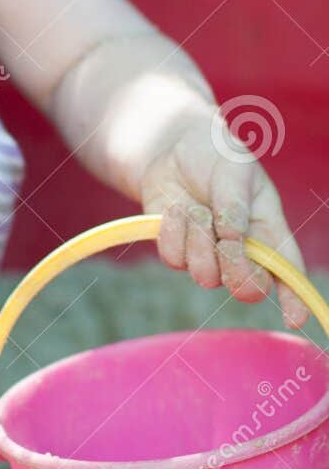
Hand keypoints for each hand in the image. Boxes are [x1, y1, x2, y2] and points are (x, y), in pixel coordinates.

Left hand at [139, 113, 308, 328]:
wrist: (172, 149)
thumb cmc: (215, 156)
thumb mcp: (233, 168)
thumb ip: (236, 203)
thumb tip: (234, 239)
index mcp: (268, 232)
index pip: (288, 273)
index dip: (295, 299)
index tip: (295, 318)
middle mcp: (241, 252)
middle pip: (248, 289)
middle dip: (237, 270)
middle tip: (226, 239)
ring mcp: (207, 256)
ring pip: (206, 275)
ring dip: (198, 238)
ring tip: (196, 207)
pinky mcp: (176, 253)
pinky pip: (173, 260)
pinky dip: (172, 231)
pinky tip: (175, 209)